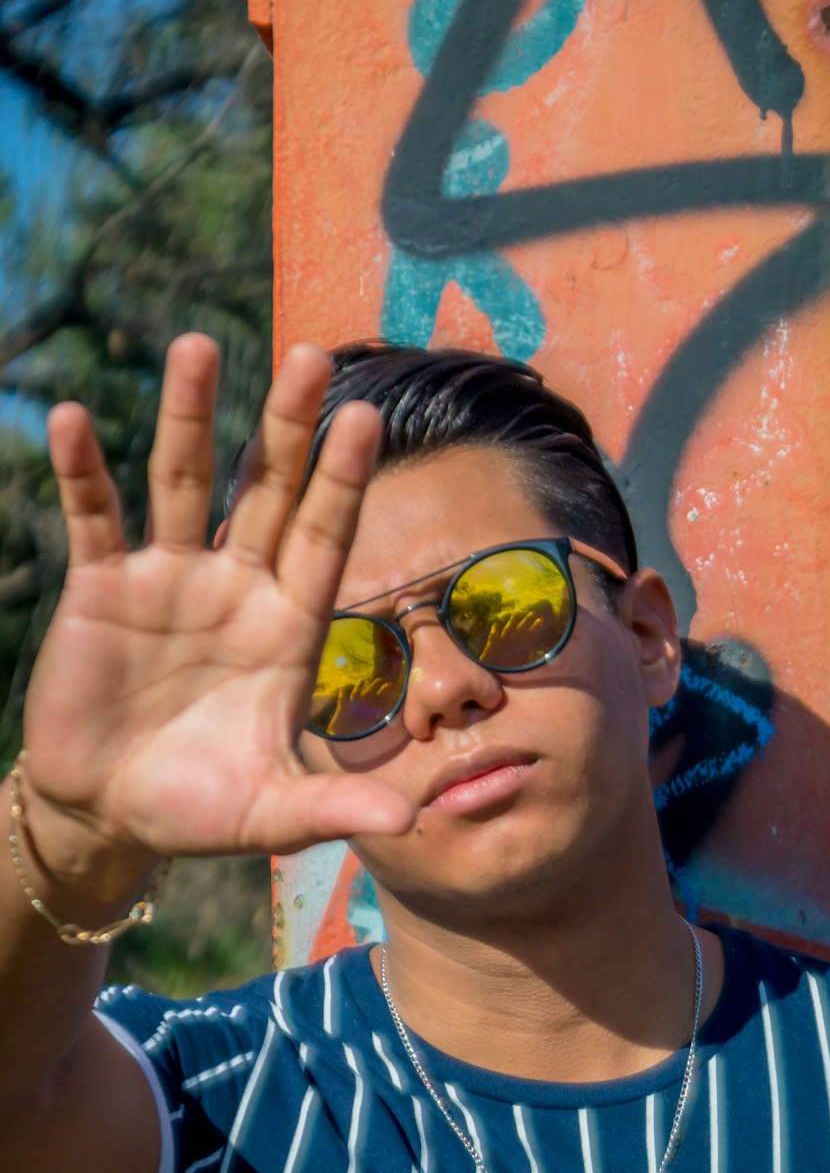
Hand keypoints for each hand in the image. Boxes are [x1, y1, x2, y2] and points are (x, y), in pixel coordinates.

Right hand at [21, 335, 414, 872]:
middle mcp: (236, 587)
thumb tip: (412, 826)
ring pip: (181, 483)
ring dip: (189, 417)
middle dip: (285, 427)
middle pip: (266, 490)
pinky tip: (75, 420)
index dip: (342, 481)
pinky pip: (95, 519)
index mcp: (288, 627)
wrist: (110, 816)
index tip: (365, 418)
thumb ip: (335, 810)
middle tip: (312, 355)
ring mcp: (168, 580)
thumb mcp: (273, 814)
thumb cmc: (202, 809)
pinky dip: (84, 471)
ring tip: (199, 346)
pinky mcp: (101, 590)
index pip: (325, 538)